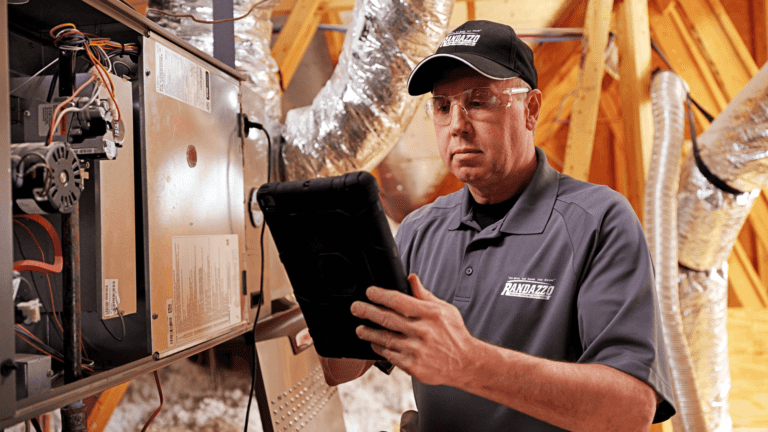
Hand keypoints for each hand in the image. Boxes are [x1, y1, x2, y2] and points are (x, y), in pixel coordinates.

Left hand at [351, 274, 476, 385]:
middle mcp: (422, 331)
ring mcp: (416, 350)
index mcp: (430, 314)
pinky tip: (374, 344)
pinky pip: (390, 355)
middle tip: (356, 308)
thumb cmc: (455, 335)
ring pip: (385, 338)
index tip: (369, 292)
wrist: (465, 363)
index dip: (380, 295)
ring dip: (369, 332)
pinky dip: (380, 348)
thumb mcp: (445, 309)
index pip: (399, 301)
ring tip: (360, 328)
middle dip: (367, 311)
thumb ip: (424, 295)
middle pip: (387, 318)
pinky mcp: (413, 366)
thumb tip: (411, 278)